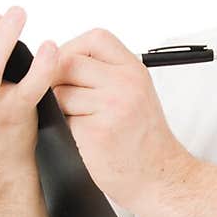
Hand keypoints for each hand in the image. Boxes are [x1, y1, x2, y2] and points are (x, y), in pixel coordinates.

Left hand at [52, 28, 188, 209]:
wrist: (160, 177)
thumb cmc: (143, 140)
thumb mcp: (135, 94)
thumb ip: (105, 74)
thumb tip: (58, 58)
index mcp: (134, 71)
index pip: (95, 39)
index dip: (73, 49)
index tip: (68, 68)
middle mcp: (125, 85)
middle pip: (68, 62)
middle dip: (57, 80)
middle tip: (67, 100)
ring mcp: (111, 108)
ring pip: (60, 93)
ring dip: (61, 109)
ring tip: (82, 123)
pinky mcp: (96, 133)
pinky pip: (62, 120)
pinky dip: (66, 130)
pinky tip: (84, 140)